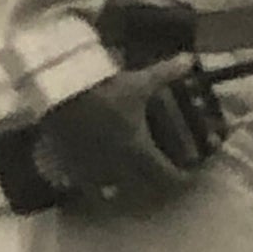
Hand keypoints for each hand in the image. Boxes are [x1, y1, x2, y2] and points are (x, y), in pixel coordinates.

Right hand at [39, 53, 206, 212]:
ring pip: (113, 192)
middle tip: (161, 176)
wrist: (61, 95)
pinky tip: (94, 179)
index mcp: (138, 150)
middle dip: (155, 186)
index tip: (188, 176)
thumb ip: (167, 72)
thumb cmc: (105, 91)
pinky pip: (85, 186)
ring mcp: (92, 170)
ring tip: (129, 181)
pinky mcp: (71, 167)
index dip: (181, 179)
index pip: (166, 176)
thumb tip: (190, 59)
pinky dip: (93, 186)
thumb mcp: (139, 82)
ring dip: (125, 189)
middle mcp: (118, 167)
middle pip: (142, 189)